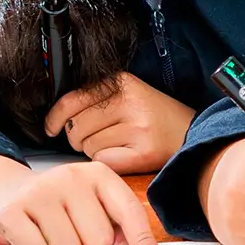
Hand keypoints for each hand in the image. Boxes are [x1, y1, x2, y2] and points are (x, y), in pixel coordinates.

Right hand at [0, 157, 163, 244]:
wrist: (1, 192)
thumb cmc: (57, 205)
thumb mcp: (91, 206)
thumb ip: (117, 226)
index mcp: (98, 174)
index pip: (128, 211)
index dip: (142, 241)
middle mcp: (71, 177)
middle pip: (98, 240)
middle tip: (70, 232)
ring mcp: (39, 192)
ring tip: (49, 233)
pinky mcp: (11, 211)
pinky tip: (30, 236)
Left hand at [44, 72, 196, 174]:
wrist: (194, 134)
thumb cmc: (156, 118)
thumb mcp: (129, 95)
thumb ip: (97, 99)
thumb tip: (57, 118)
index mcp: (123, 82)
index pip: (71, 100)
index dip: (55, 117)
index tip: (51, 127)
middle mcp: (130, 102)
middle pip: (76, 127)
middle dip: (81, 137)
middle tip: (101, 137)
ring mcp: (138, 127)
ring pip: (88, 146)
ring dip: (96, 151)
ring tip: (118, 144)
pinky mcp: (143, 152)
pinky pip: (103, 161)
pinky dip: (109, 162)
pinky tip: (125, 155)